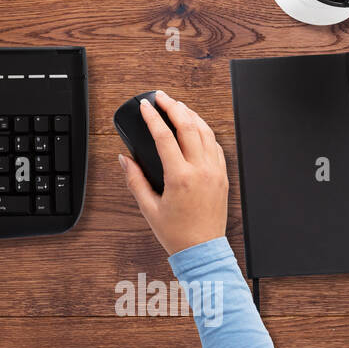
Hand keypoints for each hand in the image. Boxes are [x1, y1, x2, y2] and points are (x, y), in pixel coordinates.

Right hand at [119, 90, 228, 254]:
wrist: (203, 250)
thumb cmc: (177, 233)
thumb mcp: (148, 207)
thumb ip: (134, 179)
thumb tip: (125, 159)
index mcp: (181, 178)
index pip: (164, 137)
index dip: (153, 117)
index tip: (145, 106)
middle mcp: (201, 171)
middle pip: (188, 126)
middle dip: (173, 107)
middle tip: (161, 97)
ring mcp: (215, 172)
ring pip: (206, 132)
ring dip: (191, 114)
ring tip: (178, 105)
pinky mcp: (223, 176)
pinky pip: (216, 145)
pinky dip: (205, 131)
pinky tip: (196, 126)